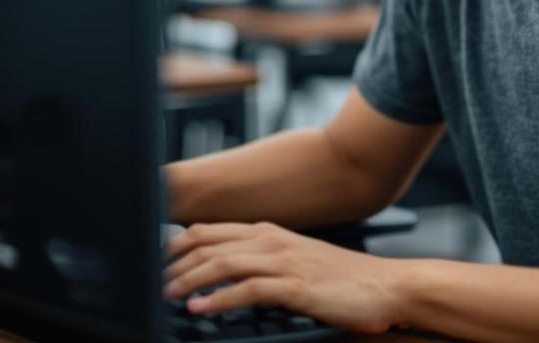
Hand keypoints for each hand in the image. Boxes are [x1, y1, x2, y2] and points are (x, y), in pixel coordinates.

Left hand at [163, 221, 409, 333]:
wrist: (385, 285)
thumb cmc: (344, 278)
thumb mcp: (297, 260)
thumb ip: (263, 259)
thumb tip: (227, 266)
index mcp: (270, 232)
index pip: (210, 230)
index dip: (177, 245)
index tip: (157, 262)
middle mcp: (272, 241)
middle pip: (208, 243)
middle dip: (174, 263)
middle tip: (153, 281)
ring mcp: (283, 262)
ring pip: (222, 263)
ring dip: (188, 280)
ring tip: (166, 294)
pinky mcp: (295, 286)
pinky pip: (247, 290)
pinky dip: (218, 299)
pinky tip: (200, 308)